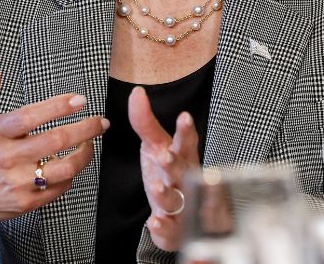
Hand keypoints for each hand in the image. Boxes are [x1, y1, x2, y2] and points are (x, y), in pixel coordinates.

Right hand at [0, 51, 109, 252]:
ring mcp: (16, 182)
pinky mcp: (24, 202)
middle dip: (85, 129)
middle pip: (55, 141)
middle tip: (100, 122)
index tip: (80, 100)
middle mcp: (6, 157)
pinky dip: (71, 175)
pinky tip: (72, 164)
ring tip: (90, 143)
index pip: (30, 116)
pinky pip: (58, 188)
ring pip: (63, 168)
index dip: (58, 106)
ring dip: (84, 154)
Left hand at [129, 86, 199, 251]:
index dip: (185, 131)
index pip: (186, 143)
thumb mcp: (157, 148)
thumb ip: (146, 123)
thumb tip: (137, 92)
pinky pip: (170, 230)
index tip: (184, 117)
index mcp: (182, 159)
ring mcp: (182, 207)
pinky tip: (155, 223)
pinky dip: (163, 228)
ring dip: (166, 194)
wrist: (183, 218)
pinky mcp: (175, 230)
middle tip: (165, 156)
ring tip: (156, 188)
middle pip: (181, 171)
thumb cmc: (171, 176)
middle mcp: (185, 182)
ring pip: (176, 201)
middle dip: (174, 163)